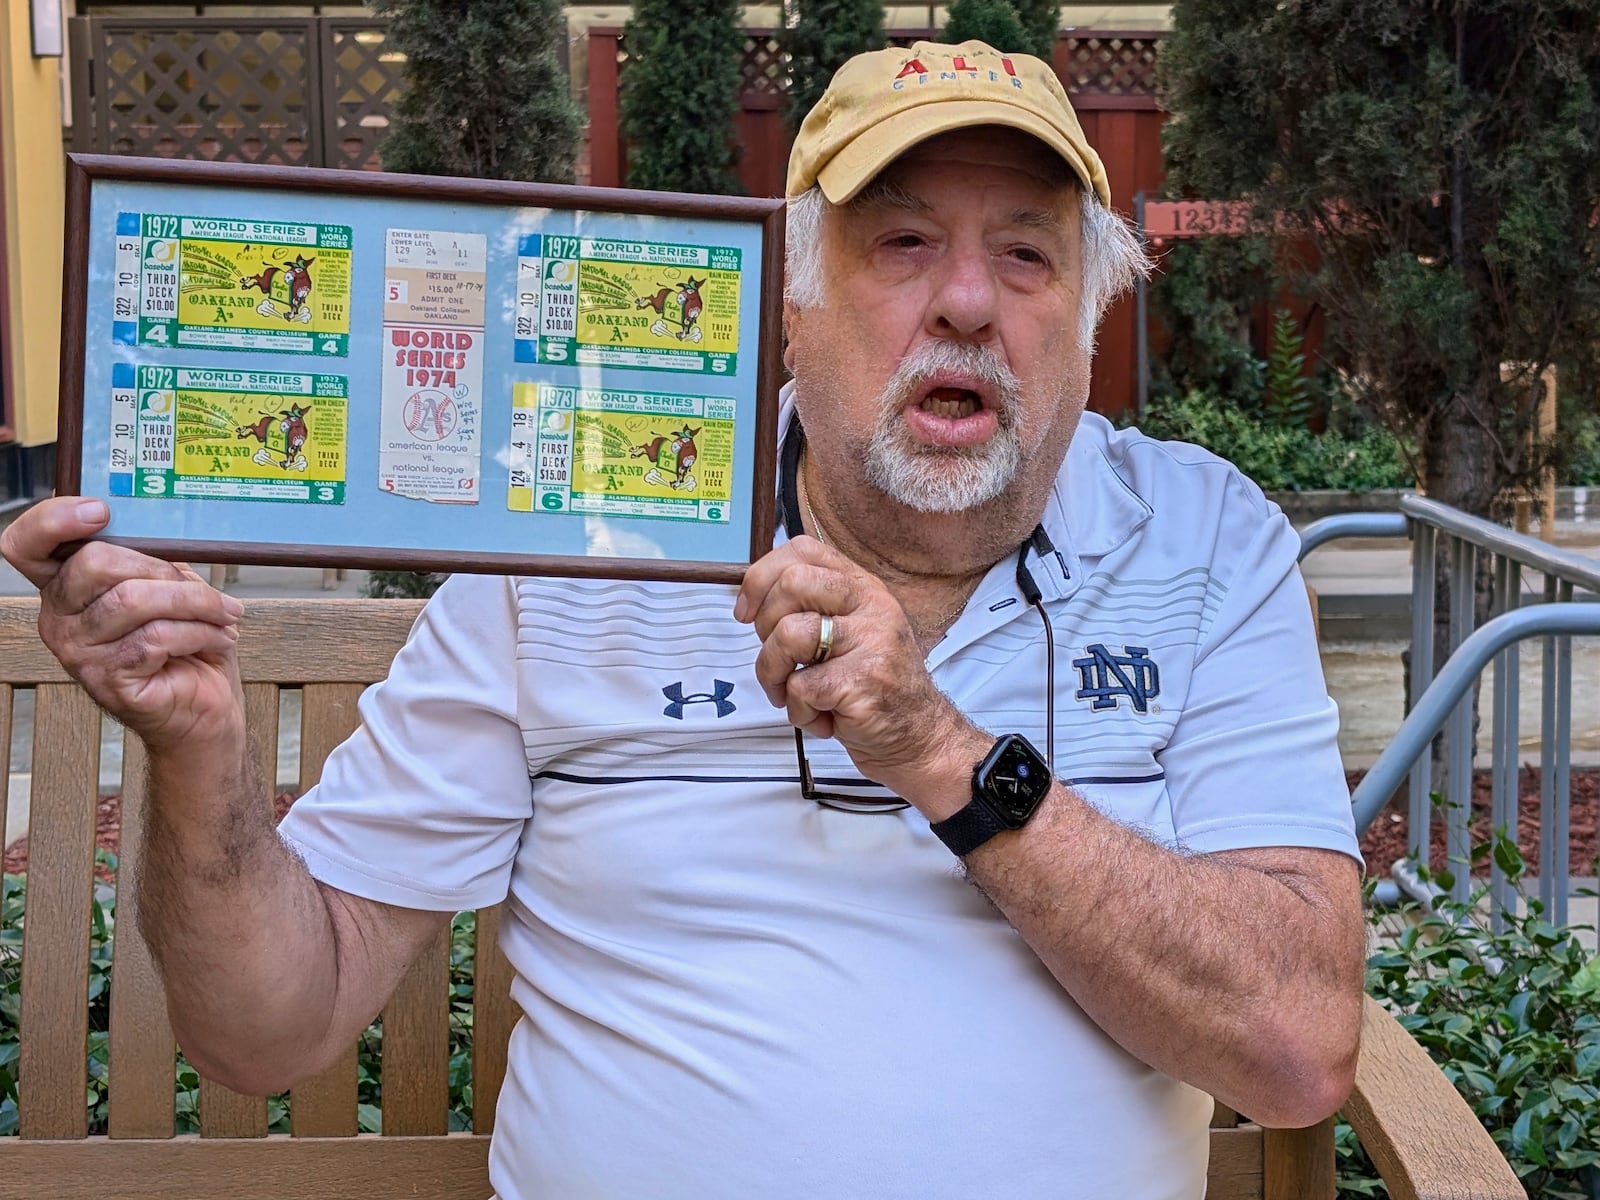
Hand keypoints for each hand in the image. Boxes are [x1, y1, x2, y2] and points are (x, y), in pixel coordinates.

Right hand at [0, 497, 245, 754]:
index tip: (100, 510)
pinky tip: (218, 638)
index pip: (27, 545)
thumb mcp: (170, 590)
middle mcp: (60, 619)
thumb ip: (153, 560)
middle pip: (94, 562)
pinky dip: (200, 633)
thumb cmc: (187, 648)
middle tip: (205, 590)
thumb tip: (166, 534)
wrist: (205, 709)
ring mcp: (78, 653)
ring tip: (224, 615)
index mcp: (67, 588)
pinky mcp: (107, 680)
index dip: (53, 520)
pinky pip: (156, 637)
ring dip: (195, 603)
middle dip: (164, 569)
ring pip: (133, 600)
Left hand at [734, 537, 987, 816]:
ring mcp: (871, 642)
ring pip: (788, 634)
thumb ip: (814, 608)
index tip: (747, 612)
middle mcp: (871, 606)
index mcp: (863, 588)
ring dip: (773, 674)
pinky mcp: (863, 681)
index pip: (803, 551)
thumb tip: (752, 598)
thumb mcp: (852, 632)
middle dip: (764, 627)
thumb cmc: (874, 687)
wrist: (919, 736)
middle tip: (778, 659)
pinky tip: (823, 718)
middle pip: (792, 583)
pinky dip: (799, 712)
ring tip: (793, 694)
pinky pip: (799, 687)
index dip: (761, 577)